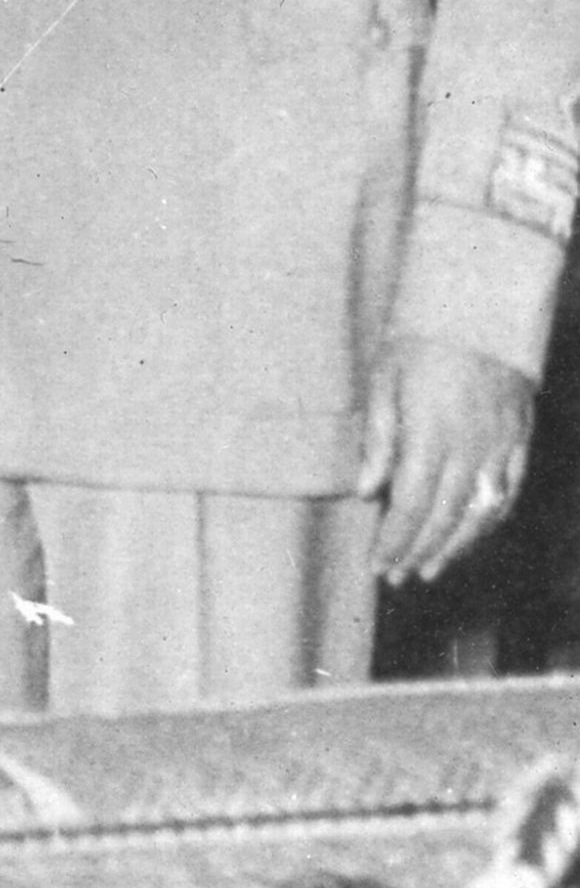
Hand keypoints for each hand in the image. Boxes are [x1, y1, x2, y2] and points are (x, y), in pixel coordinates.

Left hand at [365, 333, 537, 583]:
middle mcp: (470, 447)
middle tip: (398, 576)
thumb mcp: (383, 382)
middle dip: (419, 551)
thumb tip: (367, 491)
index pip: (411, 504)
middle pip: (445, 515)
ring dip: (456, 546)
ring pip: (481, 512)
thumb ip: (378, 440)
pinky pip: (509, 491)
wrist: (481, 310)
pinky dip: (490, 520)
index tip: (378, 565)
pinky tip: (473, 535)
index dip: (395, 540)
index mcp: (430, 434)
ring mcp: (500, 446)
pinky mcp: (520, 440)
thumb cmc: (420, 343)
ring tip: (431, 568)